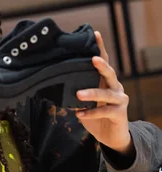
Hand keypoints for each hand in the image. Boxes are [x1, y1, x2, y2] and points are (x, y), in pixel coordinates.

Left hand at [75, 31, 132, 154]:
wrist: (111, 136)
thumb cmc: (95, 115)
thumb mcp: (84, 102)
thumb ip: (74, 91)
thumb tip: (51, 82)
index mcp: (105, 81)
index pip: (103, 61)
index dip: (99, 48)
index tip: (95, 34)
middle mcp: (114, 87)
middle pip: (109, 73)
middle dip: (101, 66)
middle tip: (93, 59)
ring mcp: (119, 100)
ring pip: (107, 94)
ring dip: (92, 93)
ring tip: (78, 94)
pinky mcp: (120, 114)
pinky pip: (105, 112)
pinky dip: (91, 113)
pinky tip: (79, 114)